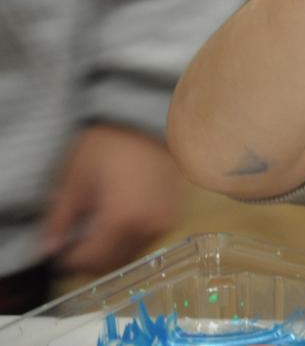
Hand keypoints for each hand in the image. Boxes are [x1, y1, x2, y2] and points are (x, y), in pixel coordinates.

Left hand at [40, 124, 180, 274]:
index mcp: (123, 218)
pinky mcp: (176, 213)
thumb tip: (49, 249)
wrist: (147, 121)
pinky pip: (148, 238)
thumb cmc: (110, 143)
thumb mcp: (75, 179)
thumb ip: (59, 219)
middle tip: (76, 242)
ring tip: (98, 226)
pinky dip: (130, 237)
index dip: (70, 259)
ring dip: (111, 250)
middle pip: (114, 263)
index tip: (60, 250)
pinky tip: (120, 217)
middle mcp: (149, 225)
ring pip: (132, 254)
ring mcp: (166, 220)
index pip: (92, 261)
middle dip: (91, 258)